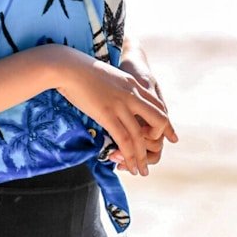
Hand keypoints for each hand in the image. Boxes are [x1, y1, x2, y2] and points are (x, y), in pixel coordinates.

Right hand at [53, 47, 177, 176]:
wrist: (68, 66)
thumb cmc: (82, 70)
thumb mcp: (109, 76)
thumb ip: (118, 88)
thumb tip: (116, 99)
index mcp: (133, 84)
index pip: (158, 106)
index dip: (164, 125)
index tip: (167, 138)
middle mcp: (132, 94)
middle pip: (158, 120)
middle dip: (158, 140)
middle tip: (152, 154)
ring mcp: (120, 104)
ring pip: (140, 136)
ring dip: (142, 157)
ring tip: (141, 171)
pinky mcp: (107, 113)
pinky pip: (124, 140)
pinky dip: (129, 156)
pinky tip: (129, 166)